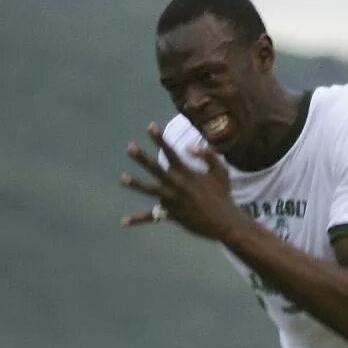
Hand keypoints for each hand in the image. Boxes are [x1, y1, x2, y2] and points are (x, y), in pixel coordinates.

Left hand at [120, 124, 245, 239]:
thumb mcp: (220, 171)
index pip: (170, 152)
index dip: (160, 138)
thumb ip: (207, 155)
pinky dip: (137, 219)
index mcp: (187, 173)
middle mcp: (176, 185)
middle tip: (130, 147)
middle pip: (156, 168)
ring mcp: (172, 200)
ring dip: (136, 184)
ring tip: (123, 178)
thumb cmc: (223, 194)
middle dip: (142, 158)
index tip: (150, 126)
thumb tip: (189, 147)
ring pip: (150, 190)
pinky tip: (123, 221)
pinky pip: (152, 216)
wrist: (225, 221)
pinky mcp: (171, 214)